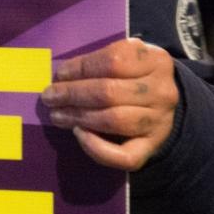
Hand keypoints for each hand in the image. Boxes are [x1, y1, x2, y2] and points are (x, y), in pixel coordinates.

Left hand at [41, 39, 178, 170]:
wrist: (163, 105)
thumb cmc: (134, 75)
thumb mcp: (126, 58)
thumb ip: (98, 62)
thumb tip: (61, 76)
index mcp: (156, 60)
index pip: (113, 60)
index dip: (81, 67)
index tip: (60, 74)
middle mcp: (162, 90)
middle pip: (110, 92)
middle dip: (73, 94)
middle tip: (49, 96)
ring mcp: (160, 121)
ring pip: (114, 120)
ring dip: (79, 117)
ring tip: (57, 115)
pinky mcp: (153, 146)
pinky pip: (125, 156)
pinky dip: (97, 148)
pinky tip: (79, 134)